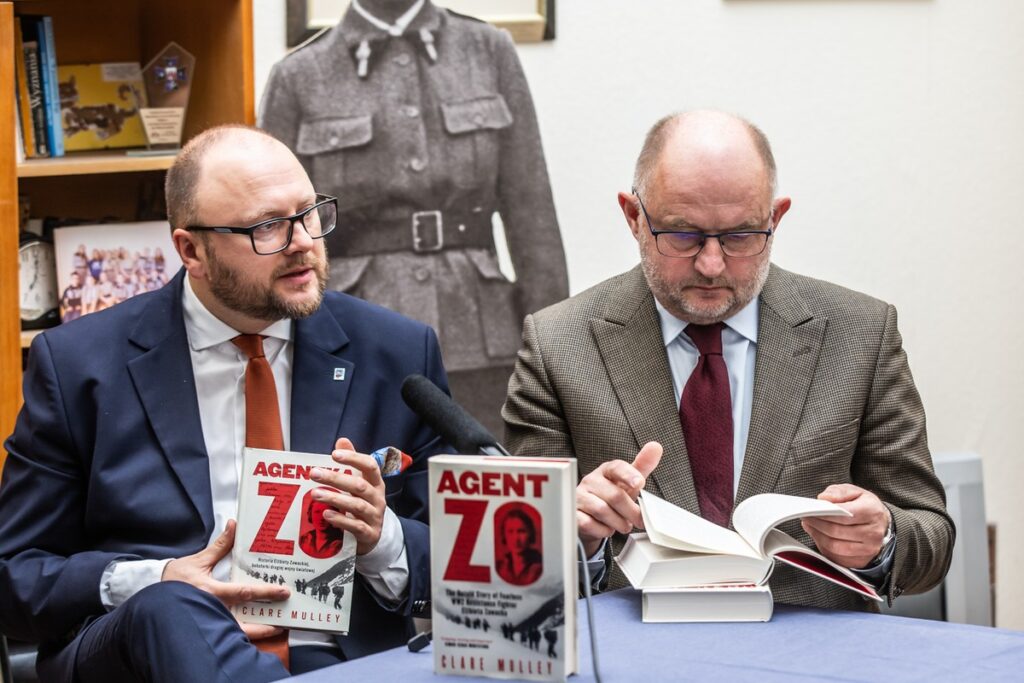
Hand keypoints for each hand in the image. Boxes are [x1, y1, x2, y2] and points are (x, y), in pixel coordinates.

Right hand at [162, 520, 289, 640]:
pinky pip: (229, 636)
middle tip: (287, 617)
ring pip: (238, 634)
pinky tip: (259, 632)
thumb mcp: (198, 561)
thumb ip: (219, 546)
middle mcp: (213, 611)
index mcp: (211, 592)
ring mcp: (210, 623)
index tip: (283, 591)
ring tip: (277, 628)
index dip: (265, 592)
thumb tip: (234, 526)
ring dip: (259, 632)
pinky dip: (245, 636)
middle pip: (246, 621)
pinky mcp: (207, 629)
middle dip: (268, 620)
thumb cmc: (174, 581)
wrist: (152, 602)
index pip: (244, 592)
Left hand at [310, 437, 386, 555]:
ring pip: (357, 505)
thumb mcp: (360, 483)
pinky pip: (356, 526)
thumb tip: (342, 441)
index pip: (370, 466)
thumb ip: (352, 463)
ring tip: (315, 494)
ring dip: (335, 499)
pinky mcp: (370, 534)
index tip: (334, 454)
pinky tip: (326, 514)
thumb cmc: (363, 504)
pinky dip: (341, 520)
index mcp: (376, 483)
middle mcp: (378, 498)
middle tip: (314, 473)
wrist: (373, 536)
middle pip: (359, 485)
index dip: (354, 458)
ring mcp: (375, 516)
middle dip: (336, 478)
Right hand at [576, 442, 662, 556]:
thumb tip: (656, 446)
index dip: (629, 475)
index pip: (616, 468)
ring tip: (623, 525)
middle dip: (631, 511)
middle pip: (614, 495)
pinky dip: (603, 530)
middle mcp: (591, 481)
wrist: (590, 516)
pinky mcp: (573, 513)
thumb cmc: (611, 497)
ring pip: (602, 510)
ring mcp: (579, 497)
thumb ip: (642, 466)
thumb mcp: (628, 482)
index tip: (640, 483)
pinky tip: (606, 528)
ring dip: (618, 522)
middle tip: (639, 520)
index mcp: (606, 471)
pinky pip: (590, 524)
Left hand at [801, 484, 890, 568]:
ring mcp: (869, 549)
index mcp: (872, 512)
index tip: (810, 510)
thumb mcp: (855, 492)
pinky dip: (824, 547)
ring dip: (817, 536)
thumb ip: (839, 492)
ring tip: (809, 526)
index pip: (844, 515)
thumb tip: (824, 499)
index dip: (824, 514)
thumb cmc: (865, 507)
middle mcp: (873, 533)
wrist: (881, 524)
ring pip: (835, 546)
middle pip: (837, 531)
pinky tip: (818, 536)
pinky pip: (837, 557)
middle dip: (817, 524)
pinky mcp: (861, 561)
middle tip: (806, 518)